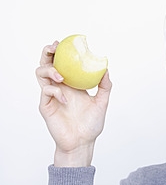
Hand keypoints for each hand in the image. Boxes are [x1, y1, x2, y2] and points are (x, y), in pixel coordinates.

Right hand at [36, 41, 111, 166]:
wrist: (82, 142)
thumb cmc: (91, 124)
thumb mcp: (102, 102)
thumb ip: (105, 86)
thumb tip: (107, 69)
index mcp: (72, 84)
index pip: (62, 63)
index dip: (59, 52)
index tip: (63, 42)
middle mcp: (60, 87)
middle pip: (47, 64)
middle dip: (47, 53)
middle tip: (54, 48)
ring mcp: (52, 96)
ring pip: (40, 74)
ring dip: (49, 70)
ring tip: (61, 75)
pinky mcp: (46, 106)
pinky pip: (46, 92)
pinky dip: (55, 91)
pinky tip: (65, 100)